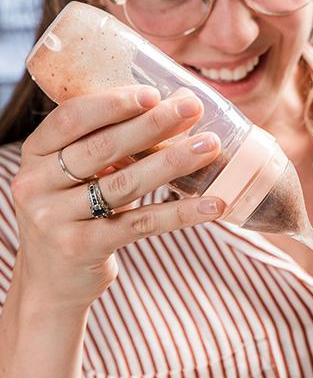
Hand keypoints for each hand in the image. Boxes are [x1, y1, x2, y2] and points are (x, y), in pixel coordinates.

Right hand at [10, 85, 222, 312]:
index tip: (154, 93)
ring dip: (173, 162)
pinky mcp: (81, 248)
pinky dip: (180, 212)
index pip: (71, 118)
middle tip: (193, 109)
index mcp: (36, 154)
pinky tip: (212, 204)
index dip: (113, 104)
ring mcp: (55, 218)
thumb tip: (178, 107)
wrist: (50, 284)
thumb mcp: (74, 176)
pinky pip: (140, 224)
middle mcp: (36, 184)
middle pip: (102, 147)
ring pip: (125, 184)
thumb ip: (108, 144)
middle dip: (153, 124)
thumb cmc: (75, 215)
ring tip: (210, 146)